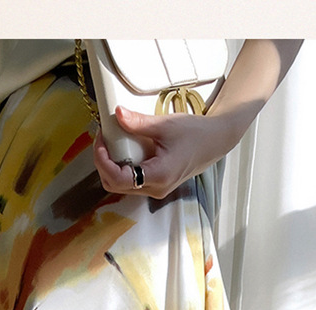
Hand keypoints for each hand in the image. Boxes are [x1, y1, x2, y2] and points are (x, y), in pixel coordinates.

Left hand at [93, 105, 236, 199]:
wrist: (215, 141)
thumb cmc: (195, 134)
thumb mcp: (165, 124)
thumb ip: (138, 123)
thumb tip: (117, 114)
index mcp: (158, 176)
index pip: (118, 179)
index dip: (103, 161)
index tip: (100, 140)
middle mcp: (155, 188)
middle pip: (115, 185)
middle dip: (103, 163)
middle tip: (102, 139)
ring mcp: (156, 189)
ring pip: (121, 185)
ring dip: (111, 165)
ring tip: (110, 142)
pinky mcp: (156, 184)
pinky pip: (131, 181)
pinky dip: (121, 166)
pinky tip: (122, 149)